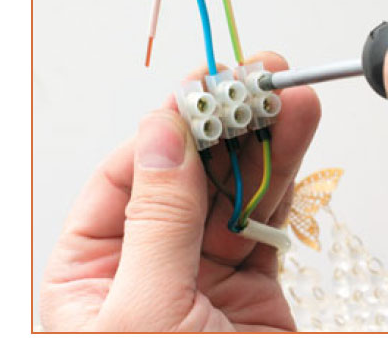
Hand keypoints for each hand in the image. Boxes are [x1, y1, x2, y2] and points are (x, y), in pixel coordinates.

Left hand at [40, 53, 319, 330]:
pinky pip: (266, 221)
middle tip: (254, 80)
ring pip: (233, 192)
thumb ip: (157, 221)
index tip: (201, 91)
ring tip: (288, 97)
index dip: (165, 130)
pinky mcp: (251, 286)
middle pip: (186, 177)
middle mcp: (146, 266)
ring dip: (264, 142)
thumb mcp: (144, 307)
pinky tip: (295, 137)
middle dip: (223, 126)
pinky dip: (284, 180)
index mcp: (92, 273)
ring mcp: (201, 274)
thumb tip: (162, 137)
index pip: (123, 179)